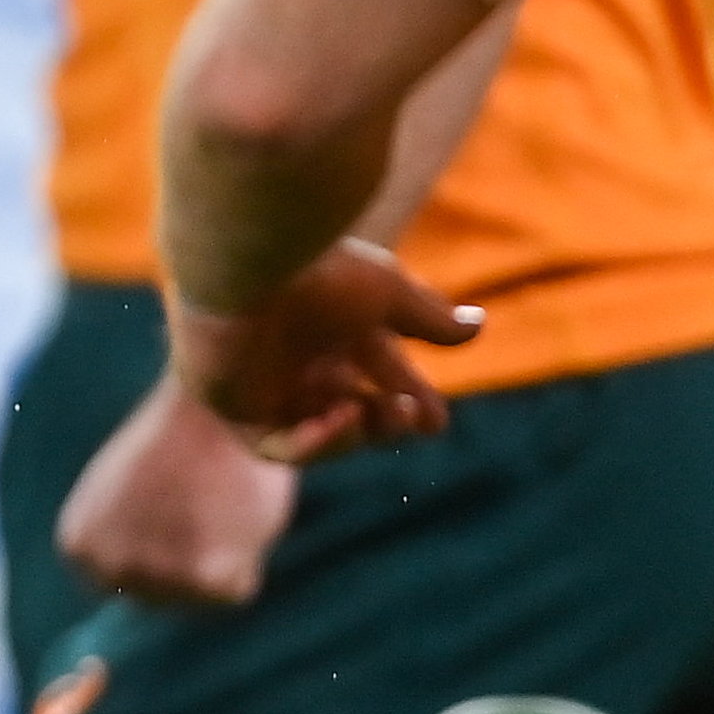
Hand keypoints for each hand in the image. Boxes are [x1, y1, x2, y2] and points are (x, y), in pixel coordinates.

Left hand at [59, 375, 299, 605]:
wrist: (214, 394)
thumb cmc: (179, 432)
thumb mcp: (125, 490)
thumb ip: (128, 537)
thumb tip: (149, 570)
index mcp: (80, 546)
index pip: (123, 582)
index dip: (158, 548)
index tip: (173, 511)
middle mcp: (111, 569)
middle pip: (163, 595)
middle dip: (188, 559)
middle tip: (205, 503)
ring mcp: (158, 578)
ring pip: (204, 593)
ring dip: (221, 554)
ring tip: (220, 496)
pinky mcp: (207, 580)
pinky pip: (238, 584)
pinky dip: (249, 551)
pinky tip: (236, 506)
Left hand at [171, 237, 477, 461]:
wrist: (248, 267)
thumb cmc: (320, 272)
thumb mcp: (389, 295)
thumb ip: (431, 318)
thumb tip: (478, 326)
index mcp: (341, 324)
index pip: (385, 373)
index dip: (413, 399)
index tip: (436, 420)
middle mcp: (305, 354)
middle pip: (357, 408)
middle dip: (390, 421)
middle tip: (410, 417)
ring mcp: (268, 382)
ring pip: (319, 432)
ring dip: (353, 434)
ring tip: (364, 413)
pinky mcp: (235, 405)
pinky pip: (275, 446)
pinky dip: (311, 443)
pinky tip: (336, 418)